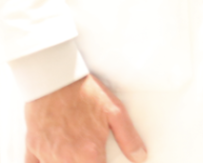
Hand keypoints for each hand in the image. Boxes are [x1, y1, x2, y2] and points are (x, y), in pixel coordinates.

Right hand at [23, 75, 144, 162]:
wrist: (55, 78)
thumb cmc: (86, 93)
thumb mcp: (116, 112)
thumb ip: (128, 138)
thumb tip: (140, 157)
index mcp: (89, 154)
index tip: (101, 159)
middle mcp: (66, 159)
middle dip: (86, 162)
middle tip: (89, 153)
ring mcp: (47, 154)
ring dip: (67, 162)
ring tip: (76, 151)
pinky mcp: (32, 147)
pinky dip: (43, 162)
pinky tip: (53, 155)